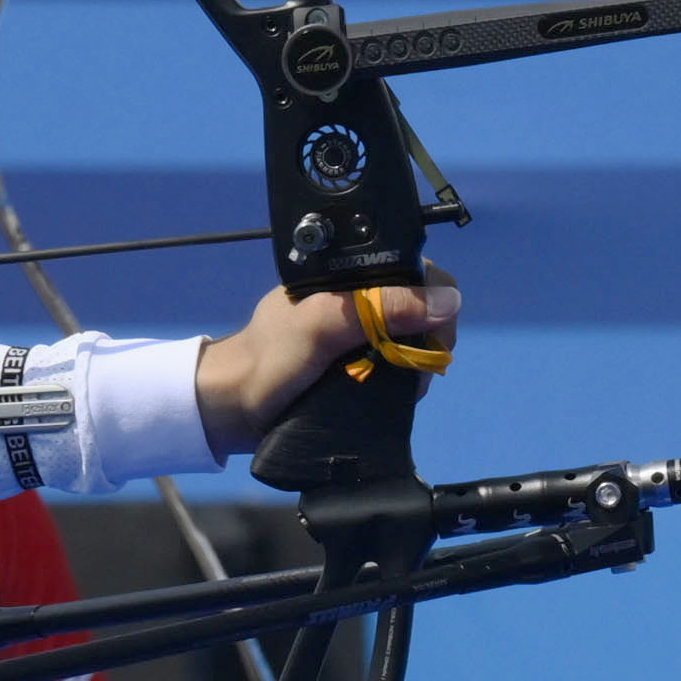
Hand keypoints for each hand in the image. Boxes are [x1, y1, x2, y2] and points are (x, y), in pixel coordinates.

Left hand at [193, 270, 460, 458]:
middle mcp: (357, 300)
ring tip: (401, 389)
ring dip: (415, 366)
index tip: (434, 336)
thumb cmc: (269, 361)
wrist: (232, 408)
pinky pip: (398, 367)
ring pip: (413, 340)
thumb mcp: (321, 327)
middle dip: (428, 340)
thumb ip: (376, 309)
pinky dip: (404, 381)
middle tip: (412, 372)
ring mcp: (359, 334)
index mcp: (348, 275)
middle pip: (421, 308)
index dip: (435, 300)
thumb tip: (448, 302)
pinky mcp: (358, 365)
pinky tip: (394, 396)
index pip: (415, 272)